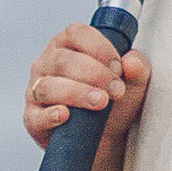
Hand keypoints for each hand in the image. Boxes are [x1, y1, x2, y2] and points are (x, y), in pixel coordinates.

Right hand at [23, 26, 148, 153]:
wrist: (108, 136)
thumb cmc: (114, 100)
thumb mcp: (133, 82)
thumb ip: (137, 68)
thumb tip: (133, 63)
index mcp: (69, 45)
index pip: (76, 34)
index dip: (98, 47)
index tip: (118, 66)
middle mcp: (48, 63)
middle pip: (63, 60)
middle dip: (93, 74)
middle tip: (116, 90)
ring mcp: (37, 90)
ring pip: (49, 87)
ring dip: (77, 94)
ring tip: (100, 103)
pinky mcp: (33, 118)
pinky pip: (36, 116)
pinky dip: (51, 115)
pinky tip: (66, 115)